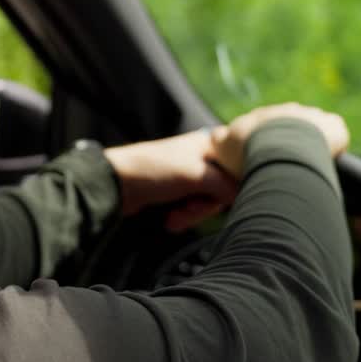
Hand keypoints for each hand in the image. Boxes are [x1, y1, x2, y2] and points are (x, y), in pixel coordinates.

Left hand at [103, 131, 238, 231]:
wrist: (117, 184)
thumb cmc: (155, 170)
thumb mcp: (197, 176)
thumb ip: (226, 186)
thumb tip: (243, 197)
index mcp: (211, 143)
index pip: (240, 165)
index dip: (234, 184)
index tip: (223, 197)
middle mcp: (203, 155)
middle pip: (225, 188)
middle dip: (207, 205)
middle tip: (191, 207)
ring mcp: (191, 173)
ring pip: (209, 201)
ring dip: (193, 213)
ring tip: (176, 216)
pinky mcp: (180, 190)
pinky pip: (194, 207)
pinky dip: (185, 215)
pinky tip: (172, 219)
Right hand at [210, 102, 348, 179]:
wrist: (282, 149)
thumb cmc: (248, 152)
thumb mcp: (222, 147)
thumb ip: (218, 139)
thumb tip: (216, 135)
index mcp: (260, 116)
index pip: (260, 127)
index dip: (260, 143)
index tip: (261, 159)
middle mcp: (285, 112)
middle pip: (286, 126)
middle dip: (285, 141)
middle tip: (285, 165)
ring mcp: (310, 116)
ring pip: (311, 127)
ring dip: (310, 142)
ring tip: (307, 166)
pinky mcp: (333, 125)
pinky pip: (335, 133)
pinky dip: (334, 144)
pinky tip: (330, 159)